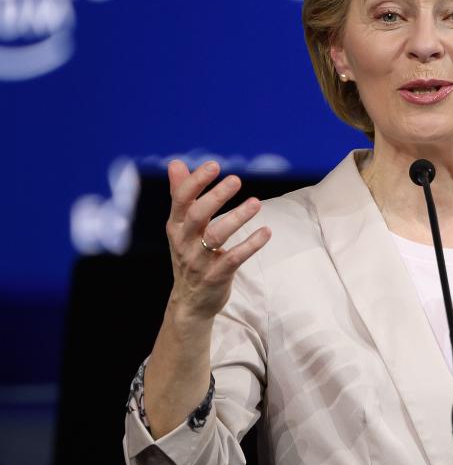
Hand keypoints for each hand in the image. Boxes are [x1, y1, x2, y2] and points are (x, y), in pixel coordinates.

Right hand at [165, 159, 269, 322]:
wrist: (189, 302)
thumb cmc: (189, 255)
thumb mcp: (181, 227)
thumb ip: (181, 195)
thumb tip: (175, 163)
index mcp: (176, 226)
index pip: (181, 199)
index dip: (196, 181)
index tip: (214, 165)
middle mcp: (184, 241)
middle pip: (197, 215)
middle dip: (216, 196)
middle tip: (236, 179)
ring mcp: (199, 260)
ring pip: (216, 236)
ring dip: (237, 218)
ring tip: (256, 203)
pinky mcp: (215, 276)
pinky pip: (233, 259)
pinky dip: (250, 245)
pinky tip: (266, 232)